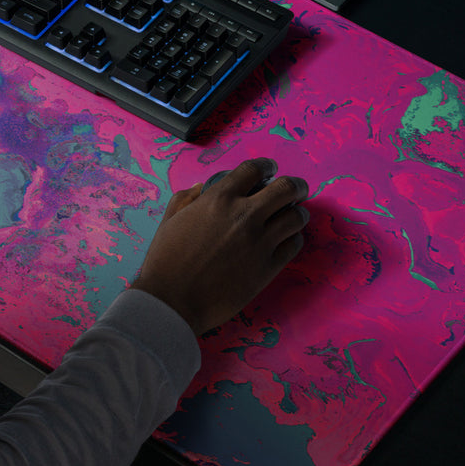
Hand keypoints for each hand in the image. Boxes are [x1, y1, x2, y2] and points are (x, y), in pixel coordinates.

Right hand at [131, 158, 308, 335]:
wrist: (173, 299)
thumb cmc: (166, 258)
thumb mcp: (170, 218)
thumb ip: (187, 198)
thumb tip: (202, 187)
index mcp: (219, 198)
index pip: (253, 169)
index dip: (265, 165)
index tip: (270, 169)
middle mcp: (244, 215)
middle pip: (285, 189)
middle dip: (295, 185)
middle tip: (296, 189)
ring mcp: (260, 242)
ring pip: (296, 217)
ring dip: (298, 212)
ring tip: (294, 214)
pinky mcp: (268, 268)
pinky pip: (293, 245)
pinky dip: (294, 238)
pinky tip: (287, 239)